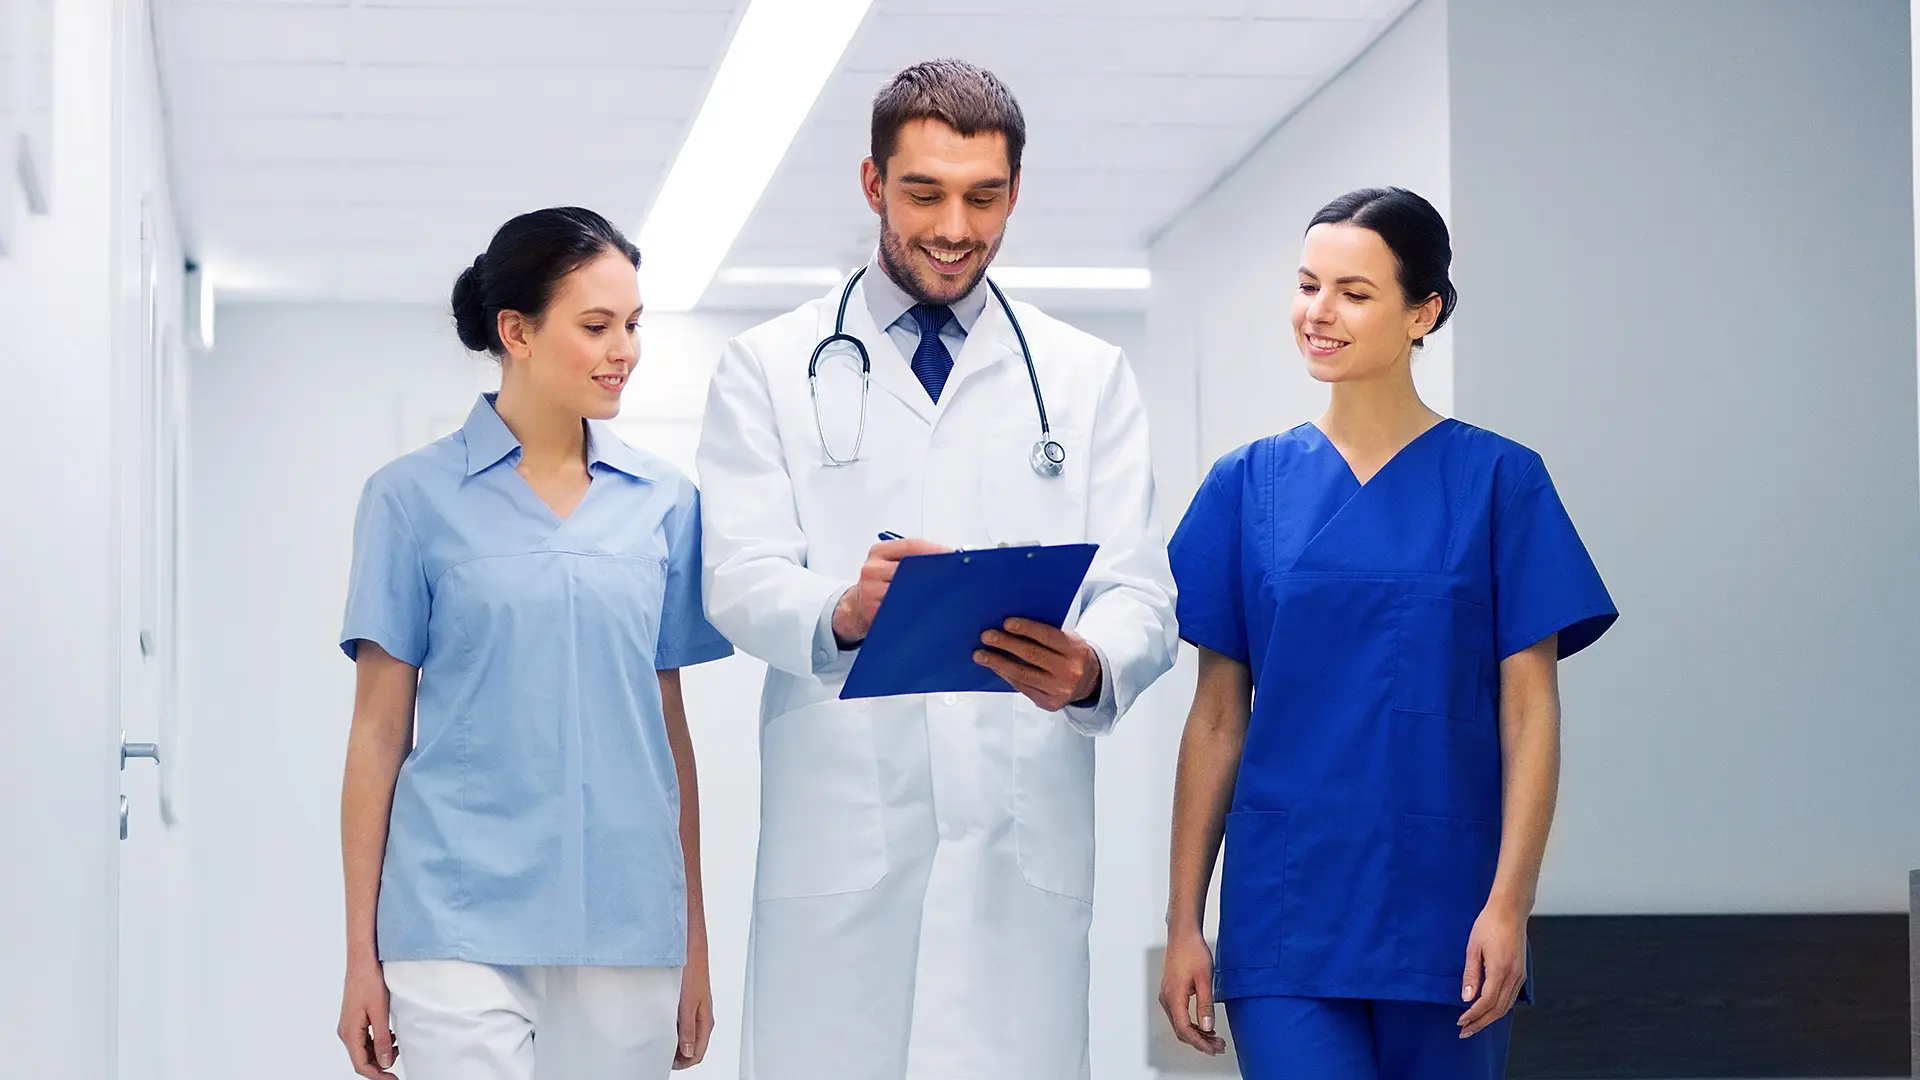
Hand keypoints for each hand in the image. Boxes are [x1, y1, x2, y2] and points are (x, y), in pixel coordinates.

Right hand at [337, 959, 397, 1077]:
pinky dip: (378, 1042)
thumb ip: (382, 1040)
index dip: (377, 1075)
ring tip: (397, 1049)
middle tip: (396, 1070)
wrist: (363, 962)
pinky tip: (391, 1037)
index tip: (392, 1079)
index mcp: (350, 1033)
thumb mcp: (380, 1013)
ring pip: (363, 1050)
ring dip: (379, 1054)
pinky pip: (365, 1039)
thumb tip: (385, 1062)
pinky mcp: (355, 1019)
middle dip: (379, 1066)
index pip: (361, 1065)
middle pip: (361, 1059)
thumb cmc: (369, 982)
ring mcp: (349, 1025)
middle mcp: (346, 1032)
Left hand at [673, 936, 714, 1068]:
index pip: (697, 1053)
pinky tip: (663, 1025)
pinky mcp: (689, 1003)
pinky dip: (675, 1029)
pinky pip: (683, 1024)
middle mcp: (702, 1018)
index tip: (668, 1063)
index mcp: (705, 1021)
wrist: (691, 951)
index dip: (684, 1062)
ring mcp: (696, 1011)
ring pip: (688, 1036)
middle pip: (693, 1046)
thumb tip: (687, 1051)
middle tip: (662, 1054)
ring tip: (661, 1041)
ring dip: (676, 1042)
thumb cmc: (692, 973)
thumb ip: (688, 1030)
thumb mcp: (687, 1005)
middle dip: (679, 1054)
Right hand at [832, 538, 950, 645]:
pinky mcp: (874, 612)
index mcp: (878, 552)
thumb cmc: (878, 583)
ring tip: (942, 592)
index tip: (953, 556)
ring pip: (908, 590)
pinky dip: (917, 608)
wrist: (856, 607)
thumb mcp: (889, 562)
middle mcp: (872, 570)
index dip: (935, 550)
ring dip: (929, 591)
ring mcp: (871, 592)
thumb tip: (949, 556)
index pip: (911, 546)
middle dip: (934, 572)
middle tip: (954, 575)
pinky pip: (902, 608)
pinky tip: (927, 607)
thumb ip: (913, 556)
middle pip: (911, 568)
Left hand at [974, 618, 1101, 710]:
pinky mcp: (1049, 703)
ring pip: (1023, 674)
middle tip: (986, 636)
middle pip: (1032, 655)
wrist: (1092, 682)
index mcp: (1075, 650)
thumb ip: (1047, 634)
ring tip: (981, 655)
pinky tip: (995, 668)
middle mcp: (1068, 671)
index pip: (1048, 636)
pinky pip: (1023, 688)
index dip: (1026, 629)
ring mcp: (1059, 689)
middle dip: (1006, 644)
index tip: (1007, 623)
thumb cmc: (1073, 655)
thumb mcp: (1069, 640)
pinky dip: (1006, 676)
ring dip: (998, 663)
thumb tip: (1011, 627)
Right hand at [1157, 931, 1224, 1055]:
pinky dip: (1192, 1025)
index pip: (1184, 1029)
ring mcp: (1167, 996)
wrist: (1183, 935)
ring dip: (1197, 1034)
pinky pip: (1179, 1016)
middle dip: (1200, 1042)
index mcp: (1174, 996)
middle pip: (1181, 1030)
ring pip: (1179, 1024)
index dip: (1200, 1043)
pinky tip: (1205, 1025)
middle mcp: (1167, 999)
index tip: (1214, 1049)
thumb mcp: (1204, 979)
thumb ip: (1205, 1005)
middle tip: (1219, 1046)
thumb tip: (1207, 1027)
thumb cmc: (1193, 952)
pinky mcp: (1170, 993)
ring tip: (1215, 1039)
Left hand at [1458, 900, 1527, 1038]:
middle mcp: (1513, 976)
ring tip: (1474, 1025)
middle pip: (1498, 1009)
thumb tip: (1467, 998)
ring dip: (1490, 1018)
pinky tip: (1489, 1011)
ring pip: (1506, 1006)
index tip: (1460, 1022)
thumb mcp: (1474, 948)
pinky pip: (1511, 997)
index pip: (1487, 1002)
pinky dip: (1499, 1008)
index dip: (1473, 1015)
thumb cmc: (1488, 924)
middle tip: (1464, 1032)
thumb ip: (1471, 974)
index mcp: (1500, 970)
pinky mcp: (1520, 973)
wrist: (1510, 911)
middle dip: (1481, 1023)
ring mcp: (1519, 976)